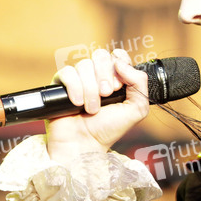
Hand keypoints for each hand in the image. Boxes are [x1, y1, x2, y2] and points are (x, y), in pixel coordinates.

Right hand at [45, 48, 149, 164]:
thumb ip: (139, 82)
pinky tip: (77, 103)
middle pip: (101, 56)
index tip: (118, 86)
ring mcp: (78, 79)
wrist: (84, 144)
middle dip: (105, 75)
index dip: (119, 66)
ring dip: (90, 88)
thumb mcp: (137, 108)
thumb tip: (120, 61)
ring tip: (92, 108)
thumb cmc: (109, 129)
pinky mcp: (61, 84)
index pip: (117, 56)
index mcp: (115, 79)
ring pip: (84, 65)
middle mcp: (96, 76)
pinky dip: (74, 87)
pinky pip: (67, 72)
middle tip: (106, 95)